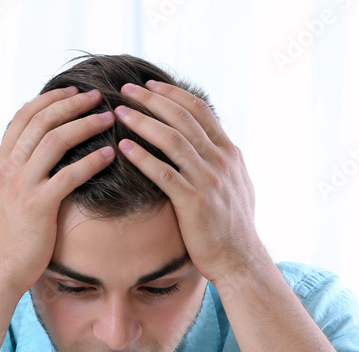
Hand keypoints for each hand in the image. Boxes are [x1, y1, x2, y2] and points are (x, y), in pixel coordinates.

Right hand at [0, 87, 115, 294]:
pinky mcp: (39, 206)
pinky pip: (69, 175)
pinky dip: (91, 162)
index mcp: (1, 164)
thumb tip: (25, 157)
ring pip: (55, 141)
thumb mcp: (0, 198)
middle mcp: (9, 169)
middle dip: (71, 104)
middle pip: (41, 122)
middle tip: (96, 95)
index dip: (49, 100)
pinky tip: (110, 154)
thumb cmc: (5, 239)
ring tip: (108, 118)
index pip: (23, 118)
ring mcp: (22, 186)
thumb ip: (12, 174)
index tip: (71, 91)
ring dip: (85, 125)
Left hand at [113, 81, 259, 285]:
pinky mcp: (194, 202)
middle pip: (182, 118)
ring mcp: (209, 180)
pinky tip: (123, 147)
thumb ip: (222, 162)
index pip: (199, 110)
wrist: (239, 259)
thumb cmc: (232, 226)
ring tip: (119, 112)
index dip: (172, 94)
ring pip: (172, 140)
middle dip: (152, 100)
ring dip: (143, 122)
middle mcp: (221, 161)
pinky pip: (164, 173)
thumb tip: (212, 144)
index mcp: (229, 152)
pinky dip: (142, 157)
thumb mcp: (236, 185)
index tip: (148, 84)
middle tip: (125, 88)